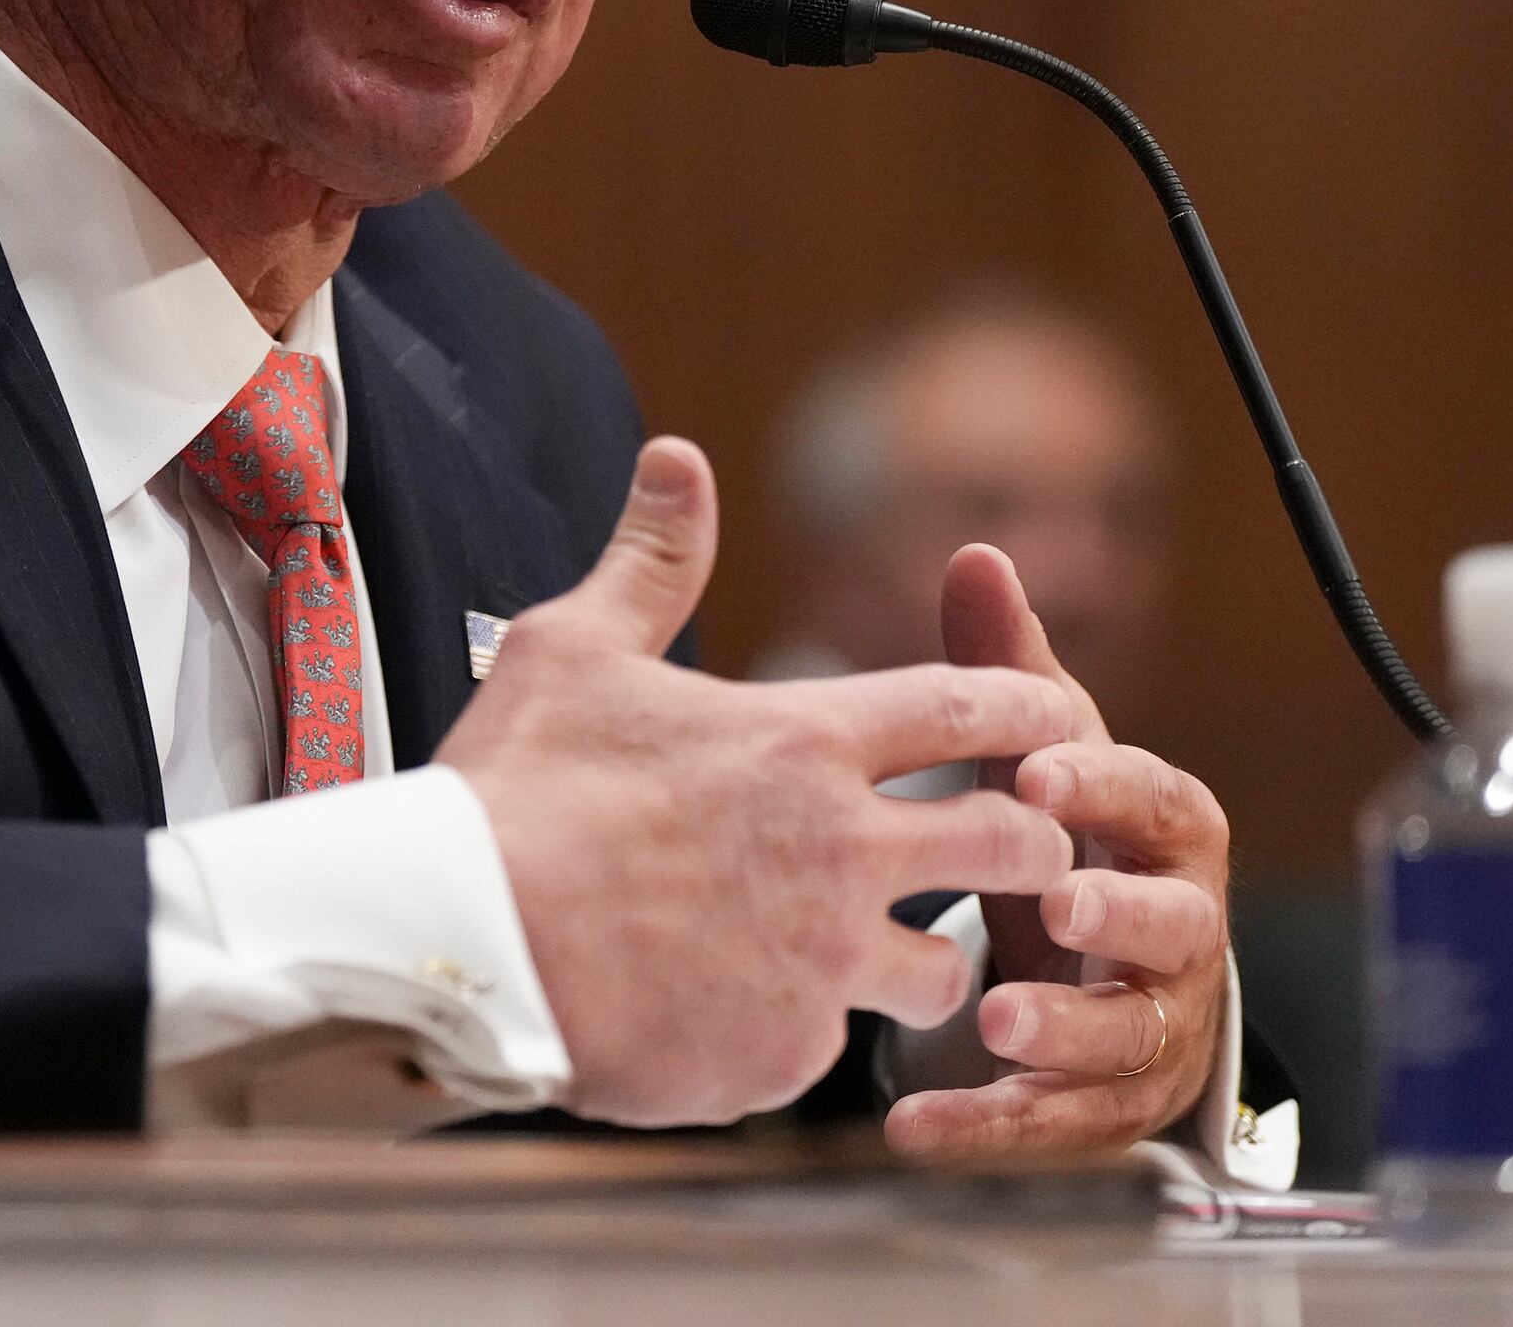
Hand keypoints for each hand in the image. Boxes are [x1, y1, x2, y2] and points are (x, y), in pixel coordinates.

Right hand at [440, 438, 1081, 1127]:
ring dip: (925, 961)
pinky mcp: (783, 1055)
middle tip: (1015, 847)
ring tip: (882, 962)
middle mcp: (840, 850)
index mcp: (803, 741)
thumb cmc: (511, 788)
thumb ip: (652, 560)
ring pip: (943, 970)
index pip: (971, 708)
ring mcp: (821, 962)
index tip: (1055, 715)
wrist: (457, 943)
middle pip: (1013, 843)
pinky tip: (744, 1021)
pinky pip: (829, 1048)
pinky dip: (799, 1033)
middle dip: (1031, 843)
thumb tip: (680, 457)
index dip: (1030, 707)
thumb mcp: (574, 648)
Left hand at [885, 542, 1232, 1161]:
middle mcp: (1181, 932)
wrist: (1100, 963)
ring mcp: (1155, 1026)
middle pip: (1172, 926)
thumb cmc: (1070, 833)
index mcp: (1167, 832)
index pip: (1155, 800)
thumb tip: (977, 553)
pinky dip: (993, 1128)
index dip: (1104, 787)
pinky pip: (1062, 1123)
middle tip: (1053, 902)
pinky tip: (914, 1130)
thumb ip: (1006, 672)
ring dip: (1066, 1032)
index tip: (1037, 772)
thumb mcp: (1041, 755)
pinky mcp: (1112, 1106)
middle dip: (1115, 916)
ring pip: (1130, 1037)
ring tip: (997, 1020)